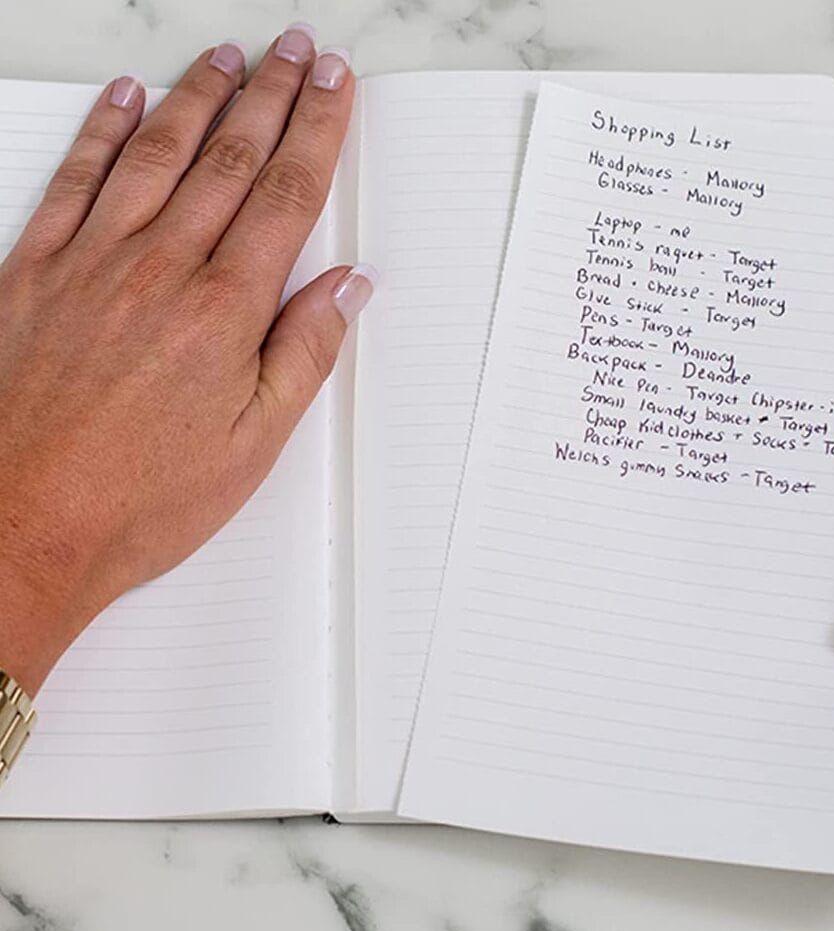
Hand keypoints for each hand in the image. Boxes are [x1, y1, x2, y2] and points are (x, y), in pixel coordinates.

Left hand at [0, 26, 373, 695]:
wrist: (24, 522)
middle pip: (230, 159)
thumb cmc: (142, 495)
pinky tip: (125, 98)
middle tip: (299, 50)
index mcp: (225, 310)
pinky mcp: (37, 271)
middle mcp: (161, 269)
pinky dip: (104, 131)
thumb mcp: (254, 442)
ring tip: (230, 58)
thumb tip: (347, 289)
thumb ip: (305, 353)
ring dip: (199, 96)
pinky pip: (77, 179)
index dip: (316, 133)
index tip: (334, 89)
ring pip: (158, 153)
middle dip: (272, 95)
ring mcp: (94, 262)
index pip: (286, 196)